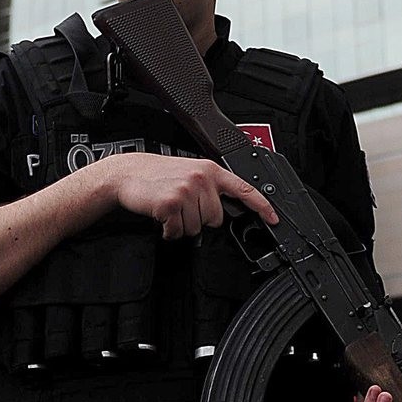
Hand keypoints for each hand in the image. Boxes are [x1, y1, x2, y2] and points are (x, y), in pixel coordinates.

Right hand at [95, 152, 276, 238]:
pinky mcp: (170, 204)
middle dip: (200, 218)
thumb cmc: (159, 174)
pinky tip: (162, 216)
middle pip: (216, 218)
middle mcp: (201, 179)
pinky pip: (178, 231)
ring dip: (183, 225)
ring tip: (172, 209)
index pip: (244, 189)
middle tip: (183, 206)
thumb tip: (224, 210)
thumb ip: (210, 186)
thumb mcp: (190, 172)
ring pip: (197, 227)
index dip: (262, 206)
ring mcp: (186, 191)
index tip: (274, 219)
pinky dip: (169, 230)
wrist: (128, 172)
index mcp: (210, 170)